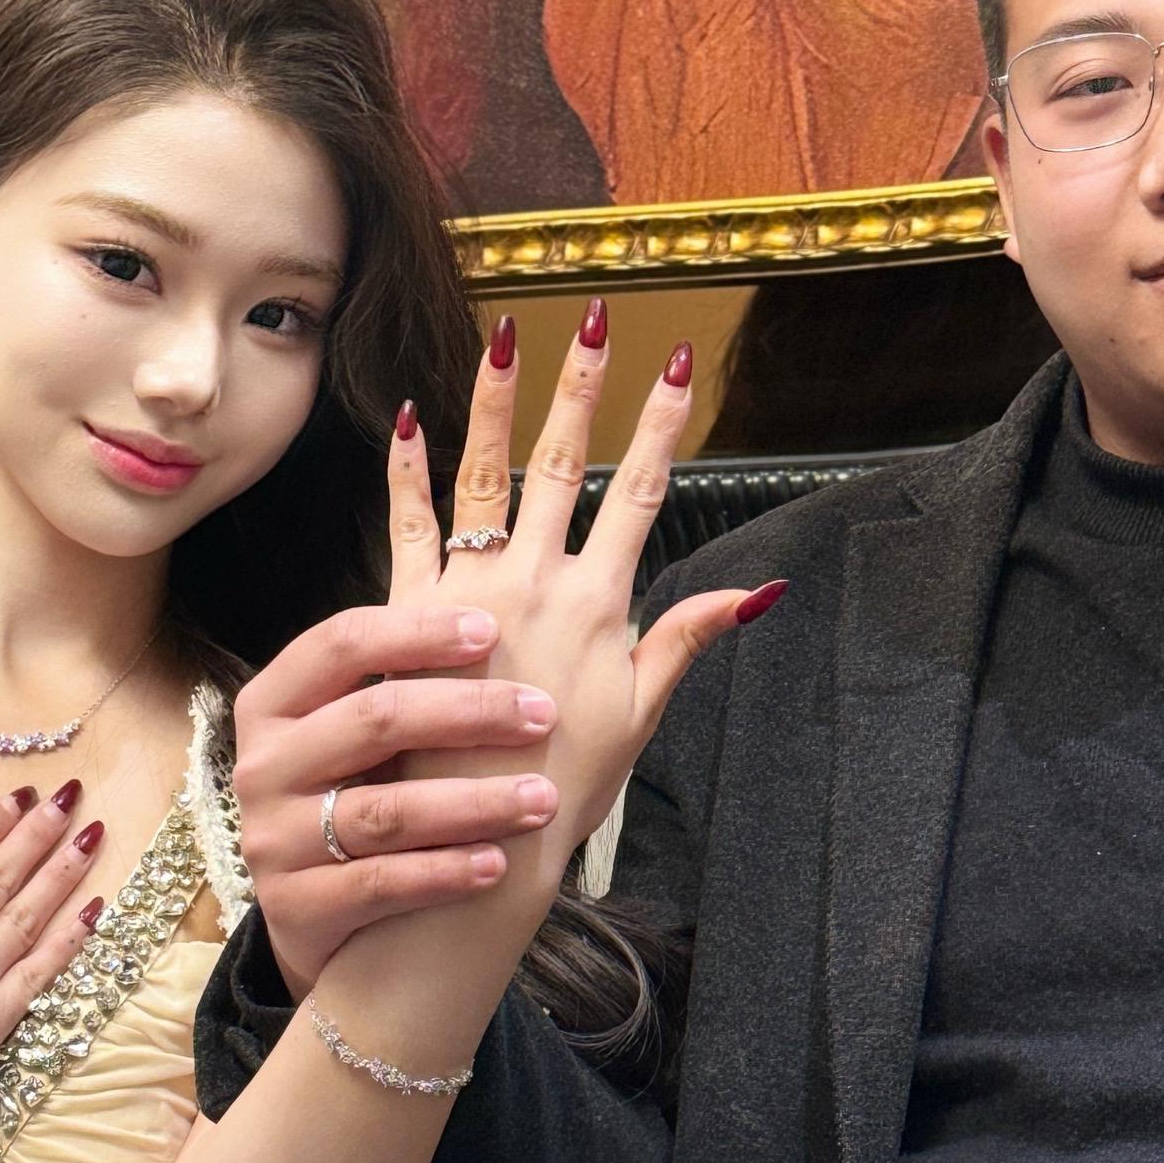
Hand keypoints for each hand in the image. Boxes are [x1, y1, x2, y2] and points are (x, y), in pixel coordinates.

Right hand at [231, 599, 565, 1001]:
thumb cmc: (363, 798)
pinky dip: (444, 872)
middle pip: (373, 720)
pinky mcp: (294, 907)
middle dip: (469, 712)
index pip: (342, 643)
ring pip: (384, 811)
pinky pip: (378, 883)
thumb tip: (496, 598)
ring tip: (543, 800)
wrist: (318, 919)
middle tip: (545, 713)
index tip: (493, 627)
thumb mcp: (363, 734)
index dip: (417, 631)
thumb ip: (406, 673)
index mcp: (275, 700)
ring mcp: (272, 838)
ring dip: (473, 802)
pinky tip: (499, 864)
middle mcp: (263, 763)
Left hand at [383, 305, 771, 908]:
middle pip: (565, 464)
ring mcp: (471, 594)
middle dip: (584, 388)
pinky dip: (406, 473)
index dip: (662, 428)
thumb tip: (759, 590)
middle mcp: (538, 584)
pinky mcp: (408, 614)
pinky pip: (407, 527)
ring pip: (487, 476)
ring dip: (498, 405)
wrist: (477, 843)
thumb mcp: (640, 715)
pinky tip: (404, 419)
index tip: (678, 369)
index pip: (640, 493)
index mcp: (600, 605)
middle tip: (595, 319)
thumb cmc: (560, 788)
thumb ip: (685, 639)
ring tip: (506, 340)